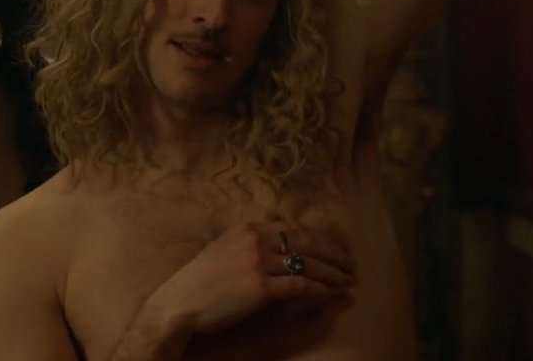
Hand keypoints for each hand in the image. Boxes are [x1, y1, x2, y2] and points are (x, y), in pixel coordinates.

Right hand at [147, 221, 354, 334]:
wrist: (179, 304)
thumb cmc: (200, 281)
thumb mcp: (224, 247)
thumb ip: (250, 237)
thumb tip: (277, 228)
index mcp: (248, 227)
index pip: (295, 227)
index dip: (322, 237)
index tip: (339, 246)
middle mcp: (255, 240)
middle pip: (307, 242)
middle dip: (335, 253)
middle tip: (353, 263)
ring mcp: (258, 263)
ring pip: (308, 264)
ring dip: (333, 273)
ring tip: (349, 280)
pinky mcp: (260, 288)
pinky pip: (300, 286)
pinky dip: (320, 289)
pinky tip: (332, 293)